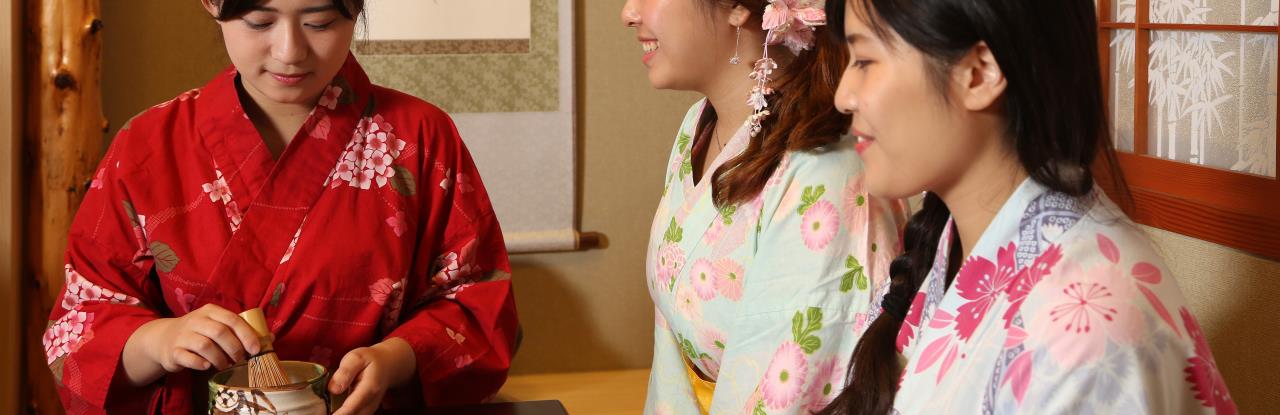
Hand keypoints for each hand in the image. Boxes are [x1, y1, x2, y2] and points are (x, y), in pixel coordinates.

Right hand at [122, 304, 262, 384]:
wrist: (164, 338)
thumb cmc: (200, 333)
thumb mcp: (218, 325)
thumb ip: (241, 330)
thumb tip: (271, 338)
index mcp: (211, 311)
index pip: (233, 320)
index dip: (247, 335)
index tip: (256, 350)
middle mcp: (196, 320)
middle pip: (220, 332)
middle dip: (234, 349)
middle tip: (240, 359)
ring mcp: (183, 335)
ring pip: (205, 346)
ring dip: (220, 359)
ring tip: (225, 365)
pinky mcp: (173, 351)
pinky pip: (188, 358)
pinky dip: (201, 364)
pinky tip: (207, 366)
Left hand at [328, 338, 416, 414]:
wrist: (388, 366)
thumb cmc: (370, 360)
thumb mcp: (357, 357)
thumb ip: (345, 372)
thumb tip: (333, 390)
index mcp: (369, 389)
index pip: (350, 409)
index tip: (322, 414)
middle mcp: (370, 404)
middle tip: (318, 410)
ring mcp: (369, 410)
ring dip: (339, 414)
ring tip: (322, 410)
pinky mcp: (365, 413)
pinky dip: (342, 414)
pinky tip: (330, 409)